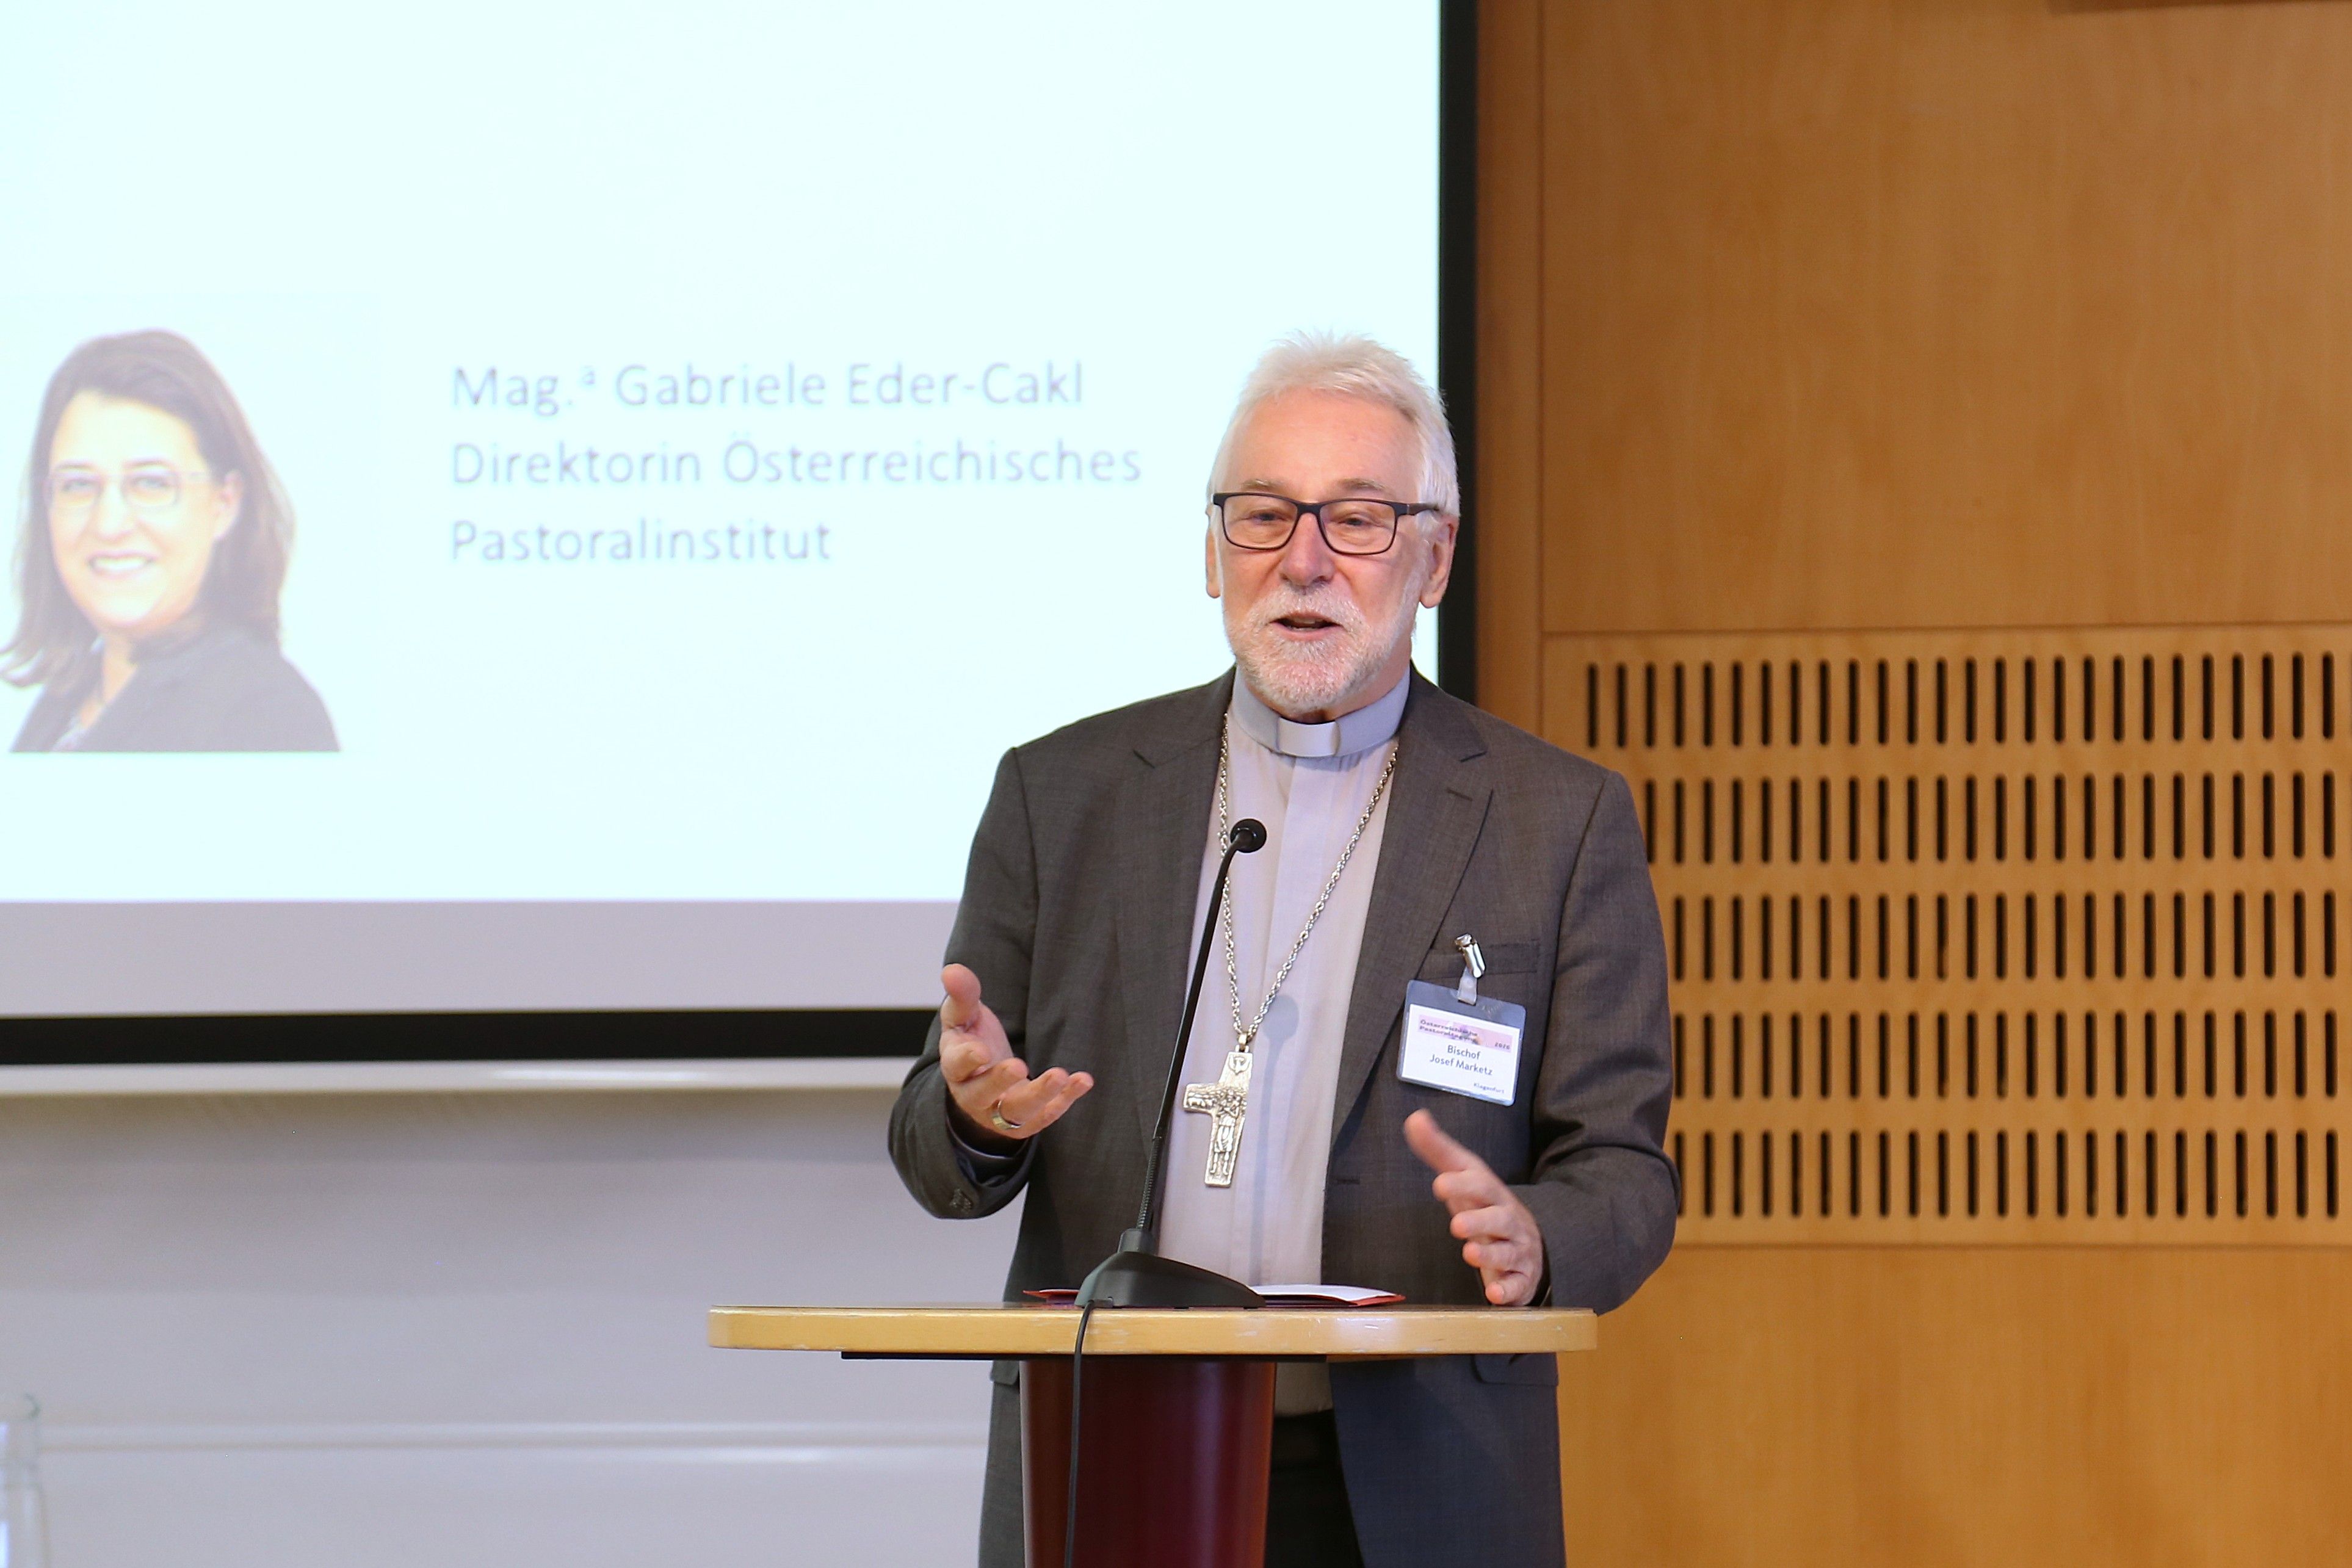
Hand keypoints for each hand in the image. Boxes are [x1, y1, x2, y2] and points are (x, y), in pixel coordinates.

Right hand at [938, 964, 1092, 1150]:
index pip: (956, 1065)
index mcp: (955, 1066)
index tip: (982, 1051)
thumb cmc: (972, 1039)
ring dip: (1039, 1095)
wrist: (983, 1079)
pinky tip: (1082, 1081)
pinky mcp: (1024, 1121)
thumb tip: (952, 970)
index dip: (967, 1059)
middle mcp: (973, 1095)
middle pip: (983, 1094)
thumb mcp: (964, 1016)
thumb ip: (962, 995)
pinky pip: (1044, 1116)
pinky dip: (1064, 1101)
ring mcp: (998, 1112)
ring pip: (1016, 1112)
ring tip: (1061, 1075)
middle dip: (1000, 1081)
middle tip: (1019, 1066)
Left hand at [1404, 1109, 1544, 1305]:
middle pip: (1499, 1218)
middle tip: (1456, 1224)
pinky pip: (1517, 1286)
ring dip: (1491, 1254)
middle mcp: (1508, 1221)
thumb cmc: (1485, 1207)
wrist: (1528, 1244)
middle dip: (1479, 1220)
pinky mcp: (1520, 1279)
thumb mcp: (1464, 1178)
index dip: (1462, 1183)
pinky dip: (1507, 1291)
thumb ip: (1438, 1150)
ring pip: (1508, 1252)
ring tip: (1470, 1253)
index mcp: (1491, 1194)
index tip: (1439, 1183)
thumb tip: (1414, 1118)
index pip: (1481, 1184)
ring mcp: (1517, 1250)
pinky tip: (1495, 1293)